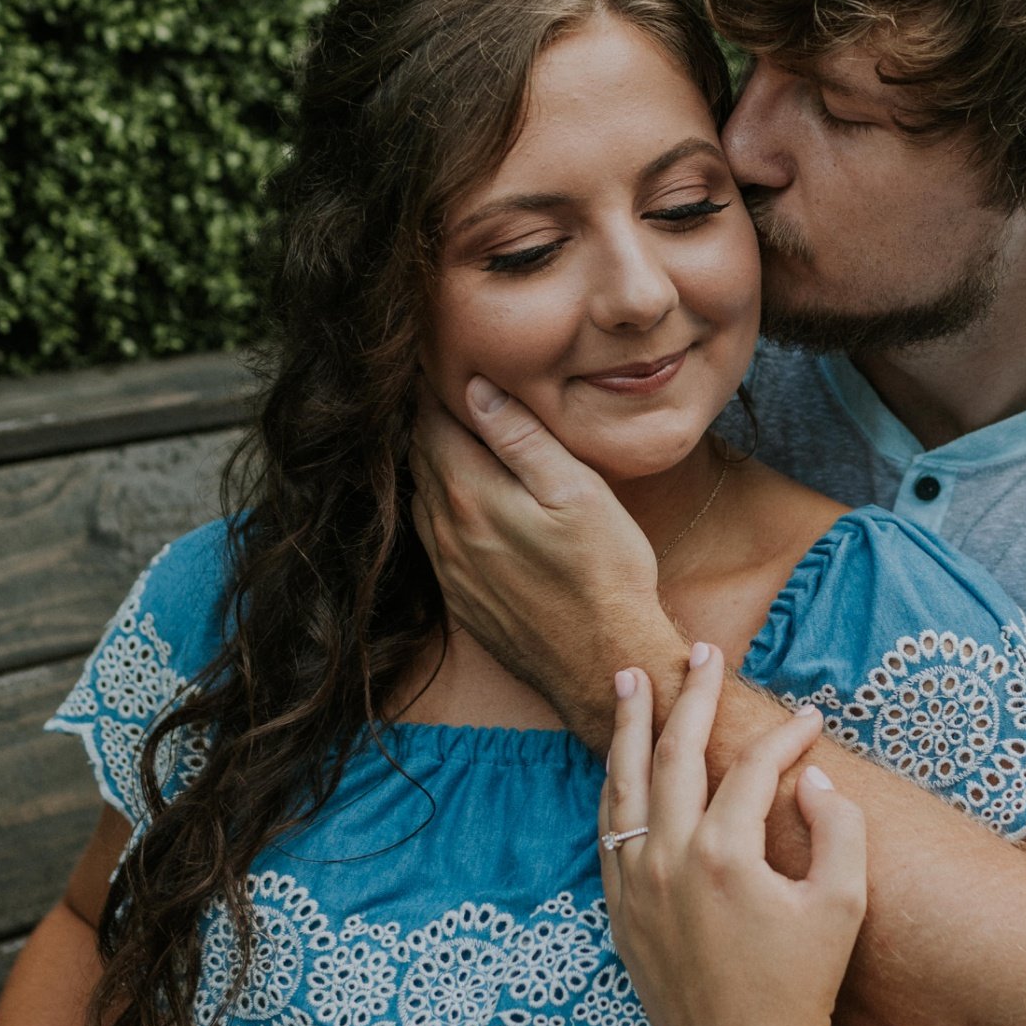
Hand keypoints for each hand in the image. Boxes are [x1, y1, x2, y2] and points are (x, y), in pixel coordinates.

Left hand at [409, 378, 674, 734]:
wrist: (603, 662)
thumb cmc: (605, 573)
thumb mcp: (577, 492)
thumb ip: (522, 438)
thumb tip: (475, 387)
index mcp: (470, 494)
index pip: (432, 422)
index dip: (436, 389)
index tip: (445, 364)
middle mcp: (445, 531)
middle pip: (421, 457)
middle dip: (432, 421)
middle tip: (448, 390)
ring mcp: (448, 568)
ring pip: (422, 498)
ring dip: (434, 465)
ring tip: (458, 437)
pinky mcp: (459, 597)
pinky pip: (432, 538)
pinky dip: (441, 508)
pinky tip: (468, 502)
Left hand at [599, 642, 867, 1025]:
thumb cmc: (806, 988)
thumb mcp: (844, 906)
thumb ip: (840, 830)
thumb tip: (813, 779)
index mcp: (724, 854)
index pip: (751, 769)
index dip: (785, 739)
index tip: (810, 719)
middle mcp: (668, 862)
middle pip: (672, 754)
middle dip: (689, 696)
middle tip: (701, 652)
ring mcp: (637, 889)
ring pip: (623, 786)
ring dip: (628, 728)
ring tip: (631, 680)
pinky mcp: (622, 916)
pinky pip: (610, 834)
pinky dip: (615, 789)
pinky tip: (622, 765)